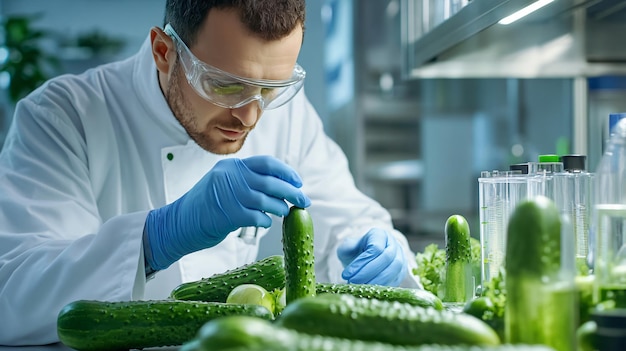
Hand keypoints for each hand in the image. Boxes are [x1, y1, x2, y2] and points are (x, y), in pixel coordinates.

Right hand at [144, 156, 310, 269]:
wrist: (177, 223)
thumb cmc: (204, 206)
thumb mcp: (223, 183)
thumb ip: (246, 181)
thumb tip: (279, 186)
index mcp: (232, 166)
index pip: (267, 163)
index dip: (286, 172)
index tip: (298, 182)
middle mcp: (232, 176)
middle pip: (272, 182)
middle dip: (292, 191)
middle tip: (303, 201)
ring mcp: (230, 194)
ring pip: (267, 200)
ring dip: (281, 208)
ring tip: (285, 213)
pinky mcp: (229, 214)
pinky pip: (258, 217)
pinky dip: (266, 220)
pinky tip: (266, 223)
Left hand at [336, 228, 406, 286]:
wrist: (363, 257)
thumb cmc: (355, 251)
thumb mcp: (347, 247)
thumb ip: (347, 251)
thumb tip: (351, 268)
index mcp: (380, 234)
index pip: (375, 248)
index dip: (361, 262)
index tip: (346, 274)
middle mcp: (393, 244)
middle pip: (386, 258)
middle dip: (368, 273)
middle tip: (353, 282)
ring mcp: (400, 257)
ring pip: (394, 270)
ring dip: (376, 282)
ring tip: (360, 288)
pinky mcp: (402, 271)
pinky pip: (396, 280)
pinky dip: (382, 287)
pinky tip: (368, 291)